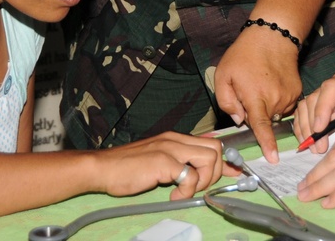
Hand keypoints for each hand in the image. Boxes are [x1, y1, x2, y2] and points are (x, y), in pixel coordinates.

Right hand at [95, 131, 230, 200]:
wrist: (101, 168)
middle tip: (197, 187)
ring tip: (184, 191)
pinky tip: (173, 196)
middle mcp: (175, 139)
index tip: (233, 173)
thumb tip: (197, 171)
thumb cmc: (125, 168)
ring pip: (209, 159)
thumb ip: (177, 162)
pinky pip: (191, 176)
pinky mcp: (163, 162)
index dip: (225, 160)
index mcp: (175, 138)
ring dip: (203, 181)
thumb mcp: (157, 160)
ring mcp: (170, 149)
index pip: (210, 143)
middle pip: (215, 149)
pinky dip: (187, 190)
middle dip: (214, 172)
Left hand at [213, 28, 301, 163]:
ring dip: (266, 106)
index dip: (267, 145)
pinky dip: (276, 100)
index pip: (262, 127)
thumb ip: (226, 101)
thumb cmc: (244, 54)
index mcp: (256, 97)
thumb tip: (239, 119)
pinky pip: (284, 105)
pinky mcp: (297, 91)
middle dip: (254, 111)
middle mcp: (275, 99)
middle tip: (247, 90)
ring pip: (274, 113)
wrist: (272, 36)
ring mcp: (289, 96)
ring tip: (260, 84)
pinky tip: (270, 84)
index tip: (274, 160)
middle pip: (264, 119)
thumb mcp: (223, 75)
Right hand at [294, 64, 334, 153]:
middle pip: (315, 97)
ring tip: (315, 149)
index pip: (331, 87)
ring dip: (306, 128)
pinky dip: (305, 130)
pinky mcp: (327, 109)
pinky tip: (310, 144)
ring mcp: (332, 96)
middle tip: (318, 147)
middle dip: (312, 123)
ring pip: (308, 106)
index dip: (322, 107)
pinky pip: (308, 116)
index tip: (321, 128)